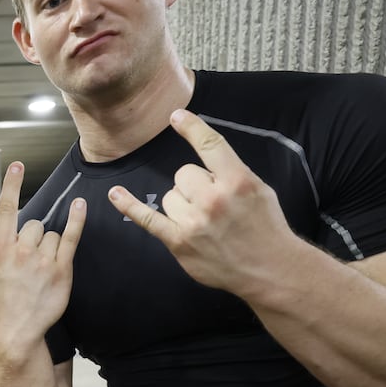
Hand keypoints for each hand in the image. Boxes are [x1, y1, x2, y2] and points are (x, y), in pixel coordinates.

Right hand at [0, 161, 84, 348]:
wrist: (18, 328)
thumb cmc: (6, 302)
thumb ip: (8, 250)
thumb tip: (22, 234)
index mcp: (1, 250)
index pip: (5, 210)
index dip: (11, 185)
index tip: (17, 166)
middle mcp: (21, 250)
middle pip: (35, 225)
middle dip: (35, 237)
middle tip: (32, 261)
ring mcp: (42, 259)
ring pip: (51, 235)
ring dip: (50, 246)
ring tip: (43, 270)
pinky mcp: (61, 268)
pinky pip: (70, 237)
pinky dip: (77, 220)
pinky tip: (80, 206)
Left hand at [109, 109, 297, 294]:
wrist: (270, 270)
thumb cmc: (265, 228)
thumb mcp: (259, 189)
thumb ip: (232, 172)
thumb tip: (205, 157)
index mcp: (238, 181)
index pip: (209, 145)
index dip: (191, 128)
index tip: (176, 116)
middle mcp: (213, 199)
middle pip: (184, 174)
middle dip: (195, 185)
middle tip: (213, 205)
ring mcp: (193, 222)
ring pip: (170, 196)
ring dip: (182, 204)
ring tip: (204, 222)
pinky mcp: (178, 242)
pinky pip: (147, 218)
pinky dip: (129, 205)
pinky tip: (115, 194)